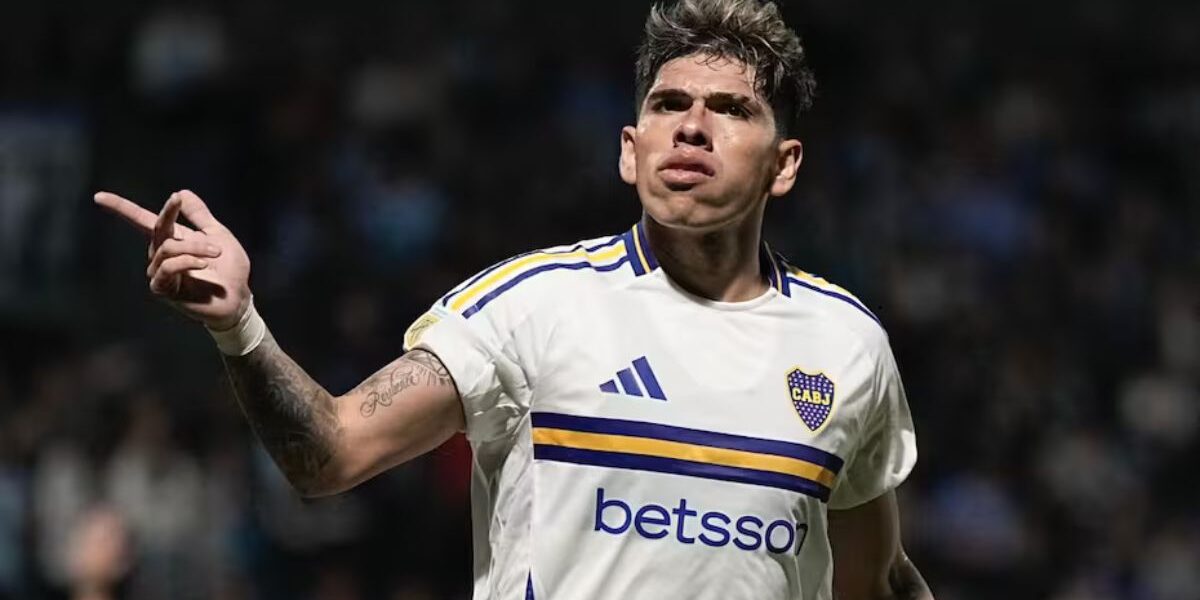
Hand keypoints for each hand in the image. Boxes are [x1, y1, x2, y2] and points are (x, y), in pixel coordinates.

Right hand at [94, 189, 250, 329]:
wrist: (238, 296)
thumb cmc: (229, 268)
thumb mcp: (218, 234)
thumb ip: (200, 215)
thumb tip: (182, 191)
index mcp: (171, 239)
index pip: (141, 220)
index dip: (121, 207)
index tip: (99, 196)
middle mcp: (160, 255)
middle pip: (159, 228)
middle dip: (179, 222)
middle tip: (213, 238)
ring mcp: (160, 273)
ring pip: (168, 248)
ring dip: (195, 248)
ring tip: (216, 254)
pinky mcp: (163, 290)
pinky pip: (167, 268)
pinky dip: (187, 261)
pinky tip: (203, 265)